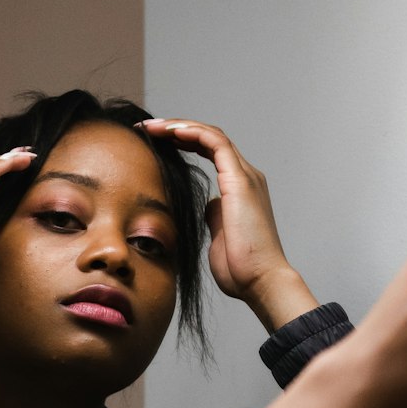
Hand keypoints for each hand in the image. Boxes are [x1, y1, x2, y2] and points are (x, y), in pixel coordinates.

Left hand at [137, 118, 317, 330]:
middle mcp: (245, 176)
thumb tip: (206, 207)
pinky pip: (215, 142)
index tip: (152, 142)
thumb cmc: (240, 268)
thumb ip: (213, 217)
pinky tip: (169, 132)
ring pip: (210, 134)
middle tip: (146, 128)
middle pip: (208, 138)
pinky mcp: (240, 180)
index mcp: (239, 188)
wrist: (260, 281)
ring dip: (179, 127)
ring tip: (151, 126)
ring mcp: (245, 176)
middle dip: (175, 129)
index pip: (209, 150)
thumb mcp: (218, 236)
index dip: (181, 142)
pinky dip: (192, 132)